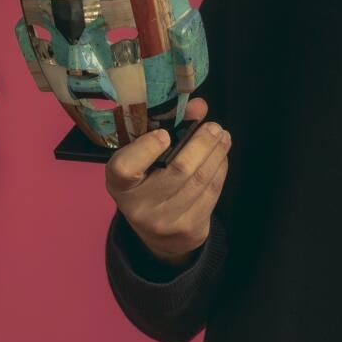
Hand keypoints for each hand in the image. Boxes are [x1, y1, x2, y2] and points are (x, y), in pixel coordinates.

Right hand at [104, 96, 229, 265]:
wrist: (158, 234)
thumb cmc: (146, 183)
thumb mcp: (141, 159)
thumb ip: (165, 127)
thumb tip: (199, 107)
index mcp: (119, 185)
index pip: (125, 167)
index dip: (146, 148)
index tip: (165, 133)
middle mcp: (139, 207)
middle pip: (178, 169)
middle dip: (202, 143)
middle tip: (214, 126)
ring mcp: (165, 221)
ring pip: (200, 180)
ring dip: (216, 153)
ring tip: (222, 136)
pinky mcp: (189, 229)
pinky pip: (211, 193)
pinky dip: (220, 170)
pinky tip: (221, 156)